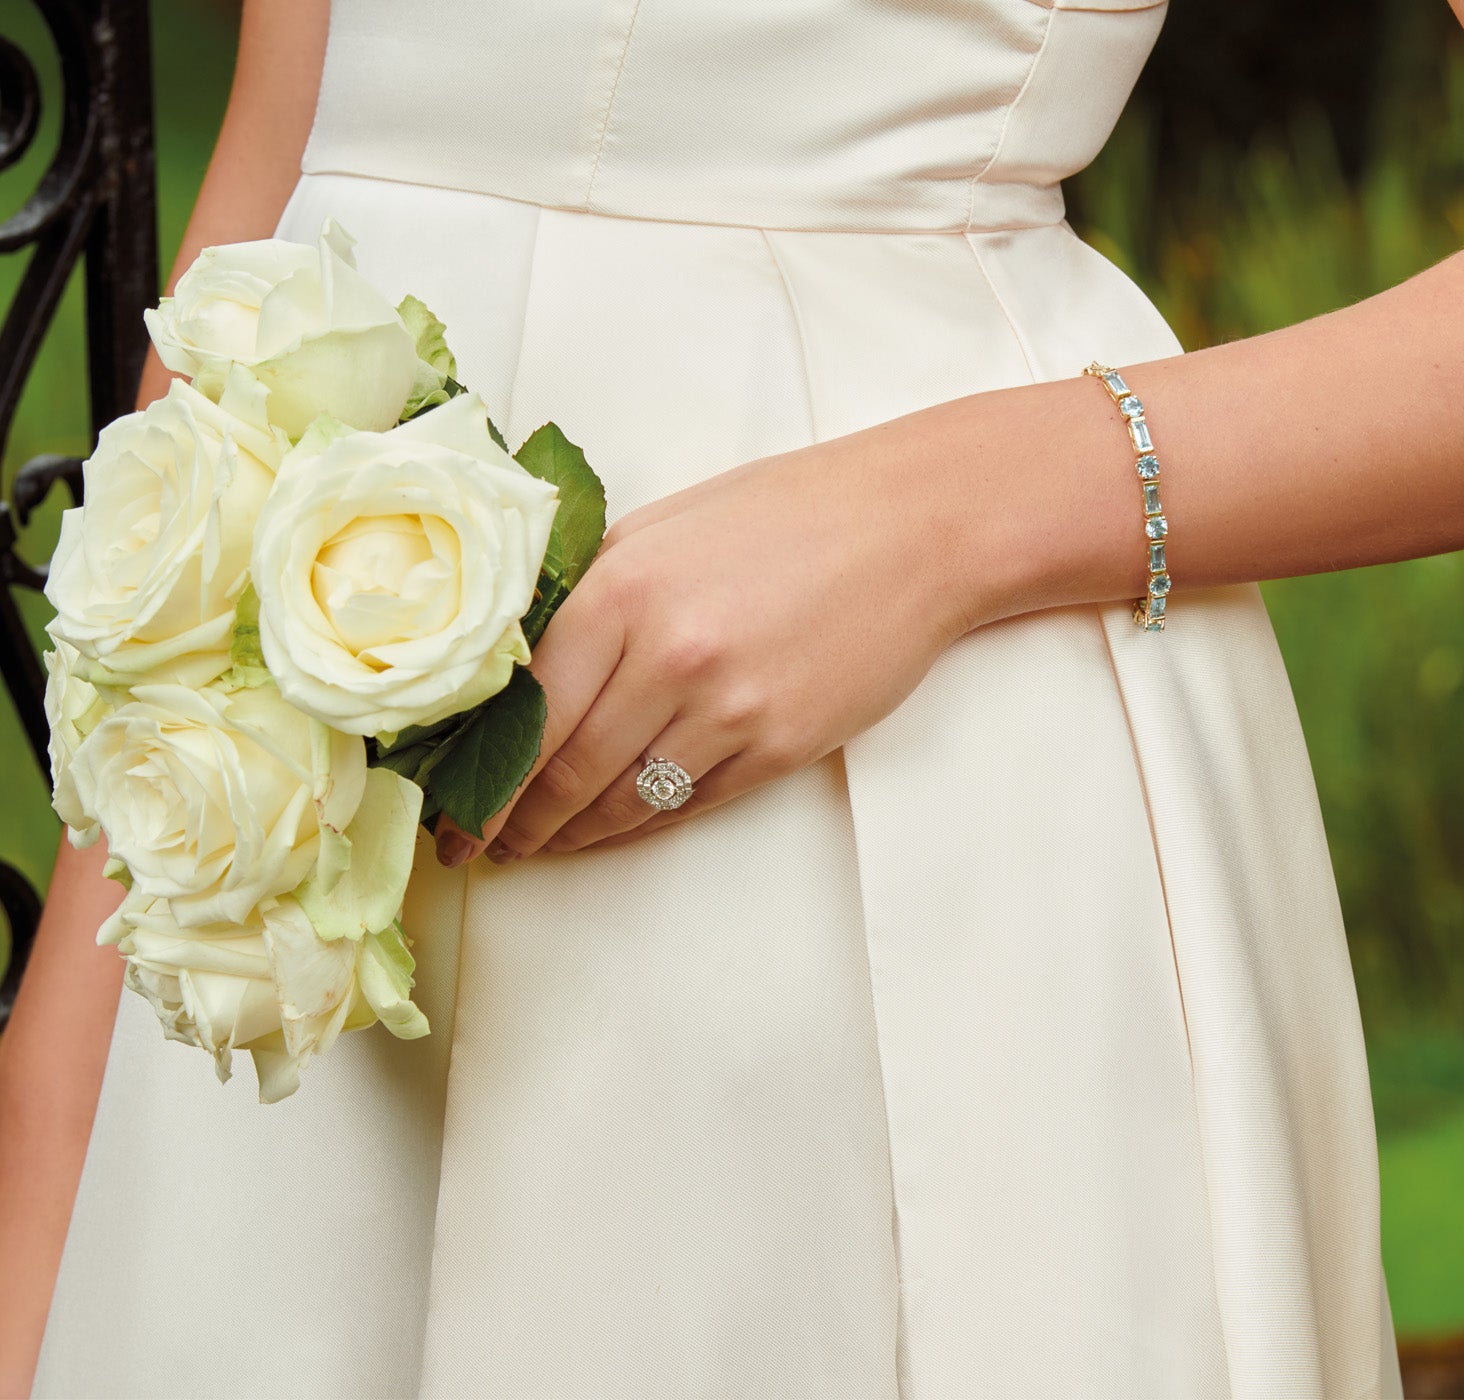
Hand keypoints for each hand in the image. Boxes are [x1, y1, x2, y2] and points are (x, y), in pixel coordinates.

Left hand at [441, 410, 982, 863]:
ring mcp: (730, 710)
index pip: (526, 708)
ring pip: (625, 800)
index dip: (481, 773)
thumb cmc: (790, 514)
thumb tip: (518, 663)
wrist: (914, 529)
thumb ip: (590, 590)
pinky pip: (692, 803)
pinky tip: (615, 828)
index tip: (452, 806)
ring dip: (573, 834)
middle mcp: (669, 658)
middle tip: (479, 846)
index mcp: (623, 590)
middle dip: (513, 820)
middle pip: (564, 770)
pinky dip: (643, 824)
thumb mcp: (665, 526)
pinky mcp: (781, 746)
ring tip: (539, 847)